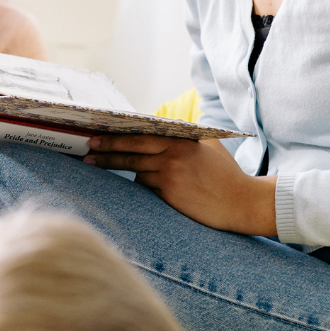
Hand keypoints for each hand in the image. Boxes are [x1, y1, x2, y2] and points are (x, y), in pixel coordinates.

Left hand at [84, 136, 277, 235]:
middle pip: (131, 152)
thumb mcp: (210, 146)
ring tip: (97, 165)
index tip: (98, 136)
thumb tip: (165, 128)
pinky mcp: (170, 196)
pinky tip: (145, 185)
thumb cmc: (227, 174)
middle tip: (87, 151)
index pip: (141, 136)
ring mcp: (170, 177)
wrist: (242, 203)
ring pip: (136, 172)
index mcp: (181, 141)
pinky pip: (147, 189)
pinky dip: (144, 186)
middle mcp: (173, 157)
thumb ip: (187, 137)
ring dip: (123, 169)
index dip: (117, 136)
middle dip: (106, 152)